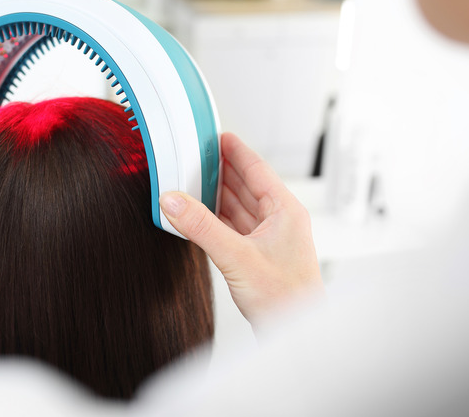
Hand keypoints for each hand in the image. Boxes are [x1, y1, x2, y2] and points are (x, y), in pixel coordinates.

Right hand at [159, 133, 322, 325]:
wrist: (294, 332)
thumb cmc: (285, 298)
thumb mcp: (236, 256)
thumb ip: (201, 227)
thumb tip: (173, 201)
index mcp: (285, 210)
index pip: (257, 169)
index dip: (236, 151)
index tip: (218, 136)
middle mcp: (279, 220)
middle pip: (246, 186)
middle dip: (221, 171)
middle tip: (197, 157)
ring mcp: (269, 238)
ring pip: (238, 207)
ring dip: (216, 196)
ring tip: (192, 182)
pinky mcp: (257, 255)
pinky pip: (233, 227)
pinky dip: (215, 220)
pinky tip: (199, 217)